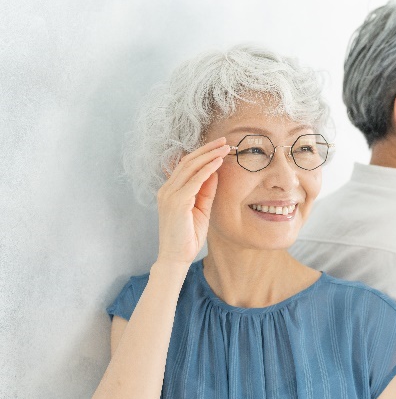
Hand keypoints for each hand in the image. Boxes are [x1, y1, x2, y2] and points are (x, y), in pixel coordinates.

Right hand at [155, 137, 229, 265]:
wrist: (176, 257)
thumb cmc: (188, 235)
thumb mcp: (201, 209)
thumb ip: (206, 191)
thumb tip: (215, 172)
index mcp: (170, 190)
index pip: (186, 165)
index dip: (203, 153)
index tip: (219, 146)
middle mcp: (167, 189)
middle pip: (188, 161)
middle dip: (207, 149)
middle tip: (224, 141)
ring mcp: (169, 195)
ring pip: (190, 167)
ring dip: (209, 156)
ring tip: (225, 148)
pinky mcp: (177, 202)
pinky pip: (194, 181)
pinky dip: (207, 170)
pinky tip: (218, 163)